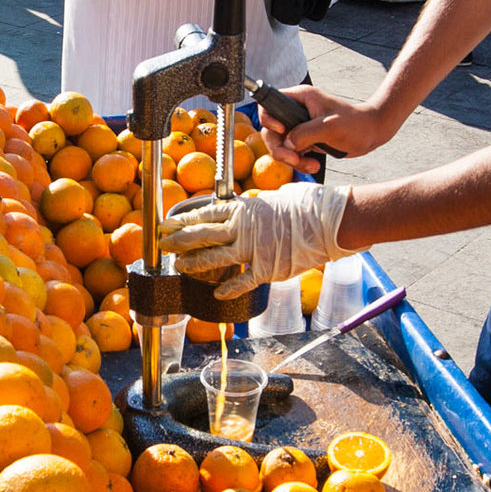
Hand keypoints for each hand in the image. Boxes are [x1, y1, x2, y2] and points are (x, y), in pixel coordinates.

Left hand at [163, 185, 350, 302]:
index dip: (184, 220)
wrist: (327, 222)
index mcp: (244, 208)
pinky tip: (217, 294)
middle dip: (179, 240)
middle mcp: (243, 228)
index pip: (206, 213)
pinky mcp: (265, 269)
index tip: (168, 223)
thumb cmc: (307, 206)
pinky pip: (242, 281)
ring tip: (179, 266)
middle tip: (163, 244)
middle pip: (202, 234)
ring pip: (215, 258)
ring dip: (194, 263)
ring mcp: (253, 249)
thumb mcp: (277, 196)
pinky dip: (229, 289)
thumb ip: (260, 204)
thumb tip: (254, 203)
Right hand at [258, 83, 388, 173]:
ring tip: (309, 164)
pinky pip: (292, 153)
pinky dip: (299, 162)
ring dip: (291, 159)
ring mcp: (300, 127)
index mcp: (300, 98)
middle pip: (271, 131)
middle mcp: (296, 111)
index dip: (268, 120)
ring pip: (280, 145)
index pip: (269, 105)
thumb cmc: (355, 123)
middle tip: (294, 158)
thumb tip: (287, 145)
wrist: (372, 133)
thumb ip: (304, 134)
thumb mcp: (329, 127)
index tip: (283, 131)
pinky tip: (313, 165)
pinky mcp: (306, 140)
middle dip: (280, 148)